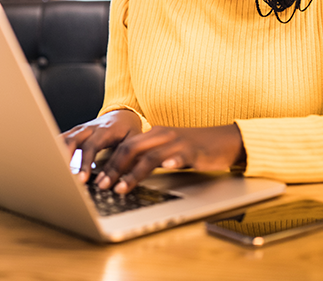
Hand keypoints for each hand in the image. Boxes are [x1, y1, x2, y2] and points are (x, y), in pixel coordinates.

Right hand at [60, 110, 141, 182]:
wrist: (123, 114)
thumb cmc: (128, 130)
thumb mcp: (133, 143)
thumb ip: (124, 159)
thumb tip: (115, 181)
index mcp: (105, 130)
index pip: (92, 146)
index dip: (85, 163)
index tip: (82, 178)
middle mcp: (90, 128)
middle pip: (72, 140)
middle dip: (65, 158)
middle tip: (64, 176)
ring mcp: (81, 129)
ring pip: (65, 138)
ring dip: (58, 153)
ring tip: (54, 170)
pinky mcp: (76, 132)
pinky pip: (63, 139)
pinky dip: (56, 148)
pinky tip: (51, 161)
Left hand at [93, 124, 245, 193]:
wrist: (225, 140)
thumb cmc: (194, 148)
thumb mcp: (167, 150)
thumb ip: (148, 157)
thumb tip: (124, 173)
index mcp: (154, 134)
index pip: (125, 146)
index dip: (109, 162)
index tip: (97, 178)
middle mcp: (162, 135)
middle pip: (131, 149)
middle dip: (114, 168)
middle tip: (103, 185)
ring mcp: (178, 142)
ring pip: (150, 156)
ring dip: (133, 173)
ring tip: (121, 188)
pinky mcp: (194, 151)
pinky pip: (181, 155)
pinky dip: (172, 161)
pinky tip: (166, 168)